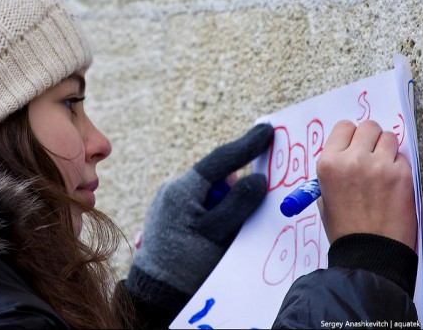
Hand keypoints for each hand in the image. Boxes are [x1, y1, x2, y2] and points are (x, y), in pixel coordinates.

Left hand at [128, 123, 273, 295]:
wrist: (154, 292)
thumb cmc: (186, 264)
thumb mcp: (217, 235)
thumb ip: (238, 204)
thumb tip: (258, 179)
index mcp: (183, 189)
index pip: (221, 159)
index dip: (247, 144)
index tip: (267, 130)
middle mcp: (173, 189)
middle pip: (216, 177)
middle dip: (236, 186)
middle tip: (253, 201)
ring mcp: (169, 202)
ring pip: (209, 192)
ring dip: (224, 204)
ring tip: (225, 232)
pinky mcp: (170, 215)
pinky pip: (199, 204)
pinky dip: (213, 213)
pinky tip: (216, 234)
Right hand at [316, 120, 416, 250]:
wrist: (369, 254)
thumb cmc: (346, 229)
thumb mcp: (326, 196)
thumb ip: (337, 169)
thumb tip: (351, 150)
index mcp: (329, 164)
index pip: (343, 127)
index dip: (351, 136)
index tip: (356, 145)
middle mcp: (352, 160)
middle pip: (368, 126)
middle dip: (371, 138)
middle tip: (372, 154)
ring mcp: (378, 166)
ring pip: (389, 137)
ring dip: (387, 150)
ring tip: (383, 170)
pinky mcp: (401, 175)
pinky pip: (403, 157)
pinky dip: (399, 167)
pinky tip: (392, 185)